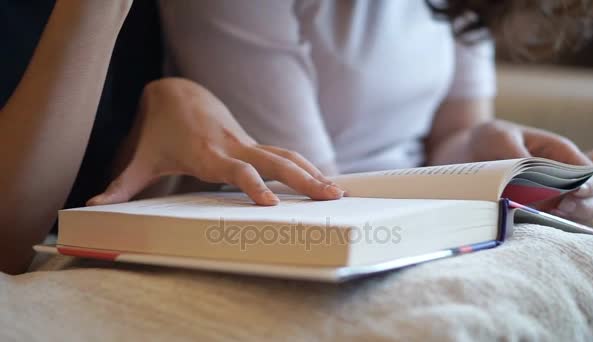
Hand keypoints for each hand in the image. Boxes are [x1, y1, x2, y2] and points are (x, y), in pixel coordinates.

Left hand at [88, 78, 342, 205]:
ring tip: (337, 192)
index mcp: (208, 154)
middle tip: (329, 198)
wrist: (177, 92)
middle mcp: (234, 146)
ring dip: (312, 172)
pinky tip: (322, 180)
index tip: (270, 204)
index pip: (237, 170)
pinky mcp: (253, 142)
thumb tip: (92, 208)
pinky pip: (285, 153)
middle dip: (303, 180)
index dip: (252, 186)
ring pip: (286, 154)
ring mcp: (247, 142)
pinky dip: (306, 165)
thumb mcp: (139, 158)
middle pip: (275, 161)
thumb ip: (120, 185)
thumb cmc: (159, 129)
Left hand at [468, 119, 592, 224]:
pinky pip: (546, 226)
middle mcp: (560, 179)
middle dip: (585, 208)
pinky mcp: (531, 213)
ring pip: (574, 218)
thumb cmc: (487, 139)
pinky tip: (531, 228)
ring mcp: (548, 199)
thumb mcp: (500, 138)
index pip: (588, 173)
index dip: (589, 185)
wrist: (462, 152)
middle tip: (562, 210)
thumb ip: (519, 158)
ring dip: (567, 223)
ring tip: (548, 220)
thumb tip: (534, 185)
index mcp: (559, 154)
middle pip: (592, 200)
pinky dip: (544, 230)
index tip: (575, 193)